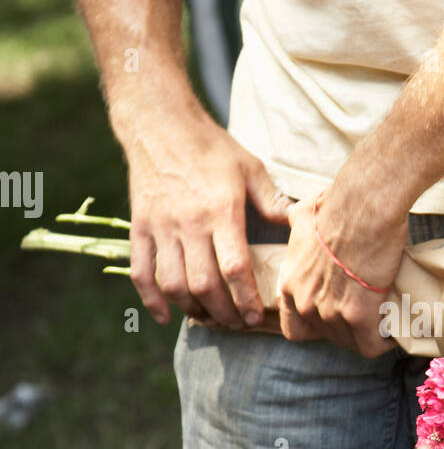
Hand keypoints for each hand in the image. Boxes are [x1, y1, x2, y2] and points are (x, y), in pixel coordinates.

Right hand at [126, 105, 290, 327]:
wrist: (159, 124)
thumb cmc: (211, 147)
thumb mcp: (250, 168)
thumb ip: (272, 201)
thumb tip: (297, 225)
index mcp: (221, 211)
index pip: (234, 268)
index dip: (245, 299)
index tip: (254, 316)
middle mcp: (189, 224)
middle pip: (204, 284)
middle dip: (223, 313)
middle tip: (236, 324)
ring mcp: (160, 227)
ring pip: (172, 284)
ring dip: (192, 309)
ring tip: (209, 318)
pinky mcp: (139, 228)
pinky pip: (140, 272)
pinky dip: (151, 299)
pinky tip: (165, 314)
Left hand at [278, 184, 406, 356]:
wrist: (362, 207)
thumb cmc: (337, 206)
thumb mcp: (303, 216)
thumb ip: (295, 224)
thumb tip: (295, 215)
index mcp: (291, 283)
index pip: (293, 329)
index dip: (314, 326)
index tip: (331, 314)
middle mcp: (305, 303)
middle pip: (327, 336)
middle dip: (346, 327)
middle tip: (365, 312)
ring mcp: (330, 312)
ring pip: (351, 341)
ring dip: (368, 333)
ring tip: (384, 319)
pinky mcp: (358, 316)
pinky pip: (372, 345)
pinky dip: (385, 340)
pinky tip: (394, 329)